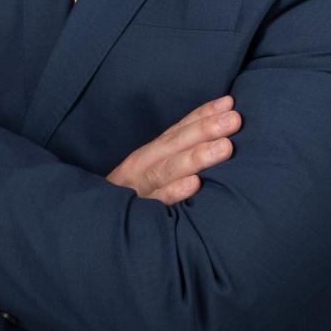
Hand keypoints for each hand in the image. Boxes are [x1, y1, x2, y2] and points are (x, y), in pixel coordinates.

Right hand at [106, 95, 240, 203]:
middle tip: (235, 119)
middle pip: (176, 144)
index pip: (179, 129)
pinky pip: (156, 204)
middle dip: (206, 129)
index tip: (229, 102)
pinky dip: (174, 193)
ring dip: (196, 157)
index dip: (203, 114)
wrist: (95, 227)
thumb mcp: (151, 172)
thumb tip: (218, 141)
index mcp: (150, 154)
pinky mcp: (136, 215)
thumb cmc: (133, 198)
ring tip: (225, 147)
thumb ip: (176, 156)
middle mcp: (143, 166)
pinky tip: (194, 185)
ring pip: (168, 170)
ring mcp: (138, 189)